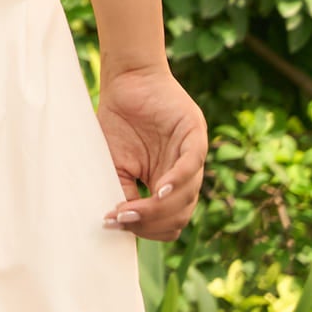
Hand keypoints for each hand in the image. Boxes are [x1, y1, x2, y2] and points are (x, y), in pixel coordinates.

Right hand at [96, 63, 206, 241]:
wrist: (127, 81)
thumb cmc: (119, 121)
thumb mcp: (117, 164)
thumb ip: (125, 191)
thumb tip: (125, 223)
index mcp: (167, 184)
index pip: (168, 223)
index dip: (145, 229)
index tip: (116, 223)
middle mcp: (184, 176)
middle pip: (178, 217)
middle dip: (149, 224)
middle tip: (121, 218)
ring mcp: (192, 156)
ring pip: (186, 197)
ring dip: (157, 209)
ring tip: (129, 209)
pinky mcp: (195, 134)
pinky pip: (192, 166)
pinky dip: (176, 182)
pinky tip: (159, 189)